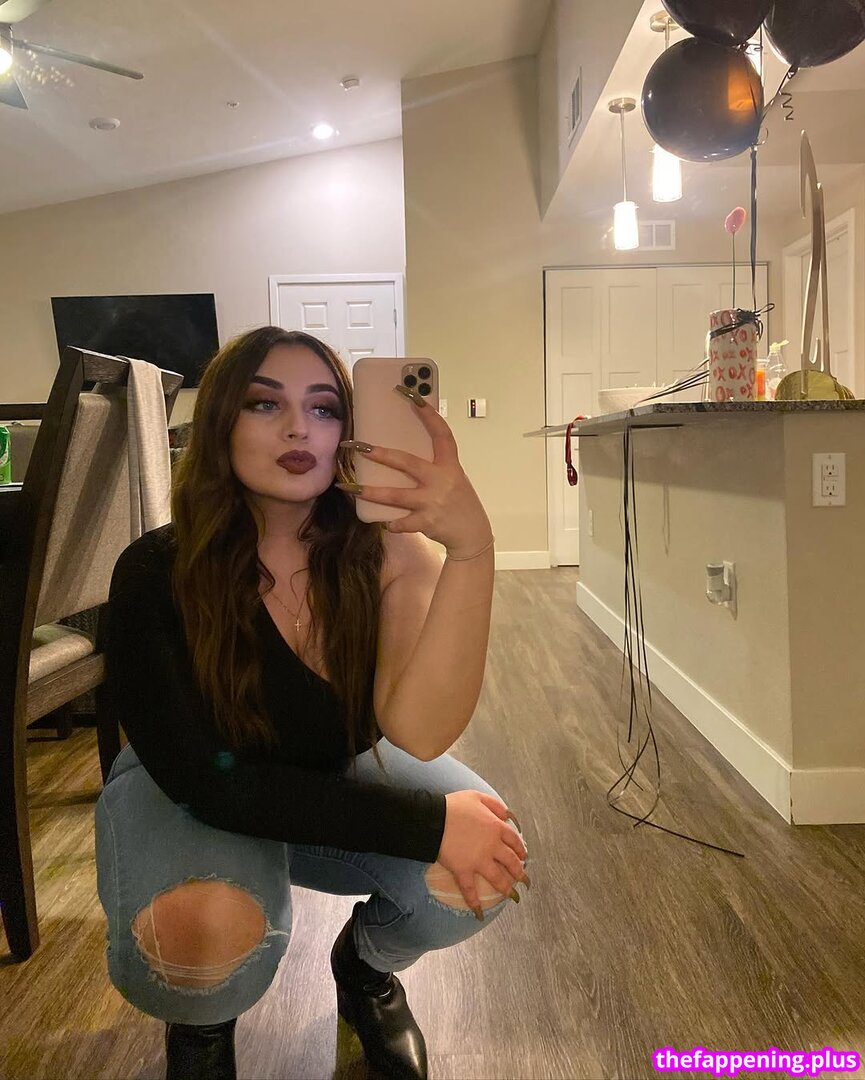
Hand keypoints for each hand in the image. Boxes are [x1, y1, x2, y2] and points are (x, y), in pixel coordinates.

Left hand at [337, 387, 491, 552]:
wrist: (472, 534)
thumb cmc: (458, 501)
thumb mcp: (452, 478)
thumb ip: (432, 466)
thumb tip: (400, 454)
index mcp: (450, 465)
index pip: (441, 433)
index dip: (427, 413)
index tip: (410, 392)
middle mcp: (441, 481)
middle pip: (407, 462)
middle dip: (380, 454)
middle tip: (358, 447)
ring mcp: (433, 502)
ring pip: (395, 495)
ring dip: (370, 491)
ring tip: (348, 487)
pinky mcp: (426, 522)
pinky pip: (400, 522)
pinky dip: (391, 522)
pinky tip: (385, 522)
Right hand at [436, 790, 529, 915]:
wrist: (434, 818)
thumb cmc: (454, 806)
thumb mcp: (477, 796)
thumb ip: (495, 805)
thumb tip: (508, 815)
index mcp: (496, 827)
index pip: (514, 841)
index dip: (521, 850)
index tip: (523, 857)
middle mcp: (491, 846)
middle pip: (511, 862)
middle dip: (519, 872)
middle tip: (525, 881)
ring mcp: (478, 860)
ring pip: (498, 878)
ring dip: (507, 888)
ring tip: (513, 896)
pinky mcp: (463, 870)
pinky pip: (470, 890)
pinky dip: (474, 902)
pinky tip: (479, 912)